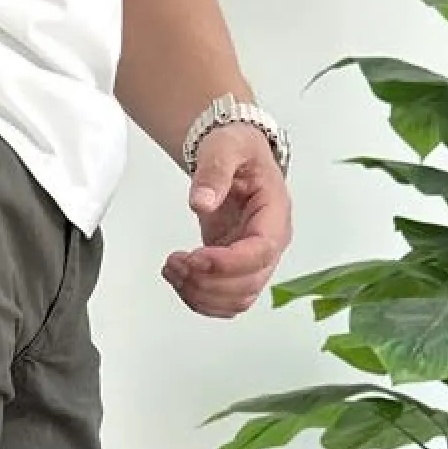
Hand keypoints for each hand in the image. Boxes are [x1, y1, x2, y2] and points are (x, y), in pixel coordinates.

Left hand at [162, 124, 292, 318]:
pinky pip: (224, 302)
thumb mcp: (226, 146)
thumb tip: (201, 201)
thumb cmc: (237, 150)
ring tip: (172, 268)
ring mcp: (254, 262)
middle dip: (206, 281)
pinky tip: (178, 279)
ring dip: (199, 294)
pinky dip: (199, 300)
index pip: (261, 253)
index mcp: (274, 215)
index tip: (195, 257)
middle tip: (174, 261)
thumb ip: (214, 171)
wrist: (234, 157)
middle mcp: (270, 245)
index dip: (227, 264)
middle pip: (247, 284)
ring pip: (236, 300)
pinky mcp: (235, 272)